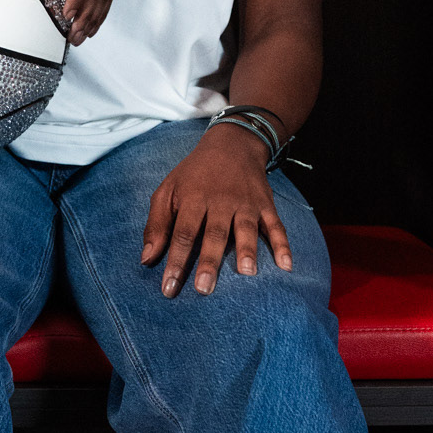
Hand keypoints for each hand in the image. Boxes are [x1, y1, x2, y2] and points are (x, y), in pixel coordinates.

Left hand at [141, 125, 293, 296]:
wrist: (232, 144)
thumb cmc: (193, 175)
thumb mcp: (167, 190)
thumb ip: (156, 224)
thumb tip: (146, 259)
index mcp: (193, 198)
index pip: (183, 233)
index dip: (176, 261)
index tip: (169, 288)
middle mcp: (221, 201)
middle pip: (214, 234)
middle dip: (209, 262)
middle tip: (204, 289)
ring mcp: (246, 203)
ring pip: (246, 229)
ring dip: (247, 251)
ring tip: (247, 273)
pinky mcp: (265, 205)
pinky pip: (275, 225)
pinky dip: (282, 244)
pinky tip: (285, 265)